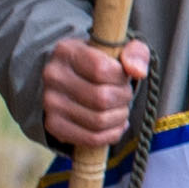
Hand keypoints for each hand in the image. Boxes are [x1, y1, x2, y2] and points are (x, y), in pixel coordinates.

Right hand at [43, 36, 151, 152]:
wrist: (69, 80)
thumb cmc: (97, 63)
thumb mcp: (117, 49)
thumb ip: (135, 53)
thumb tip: (138, 72)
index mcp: (66, 51)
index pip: (102, 70)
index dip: (121, 78)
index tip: (122, 77)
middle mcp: (53, 76)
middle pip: (102, 98)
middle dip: (123, 99)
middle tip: (125, 95)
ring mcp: (50, 103)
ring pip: (98, 120)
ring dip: (119, 117)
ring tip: (120, 109)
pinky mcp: (53, 125)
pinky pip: (91, 138)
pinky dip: (111, 134)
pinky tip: (115, 125)